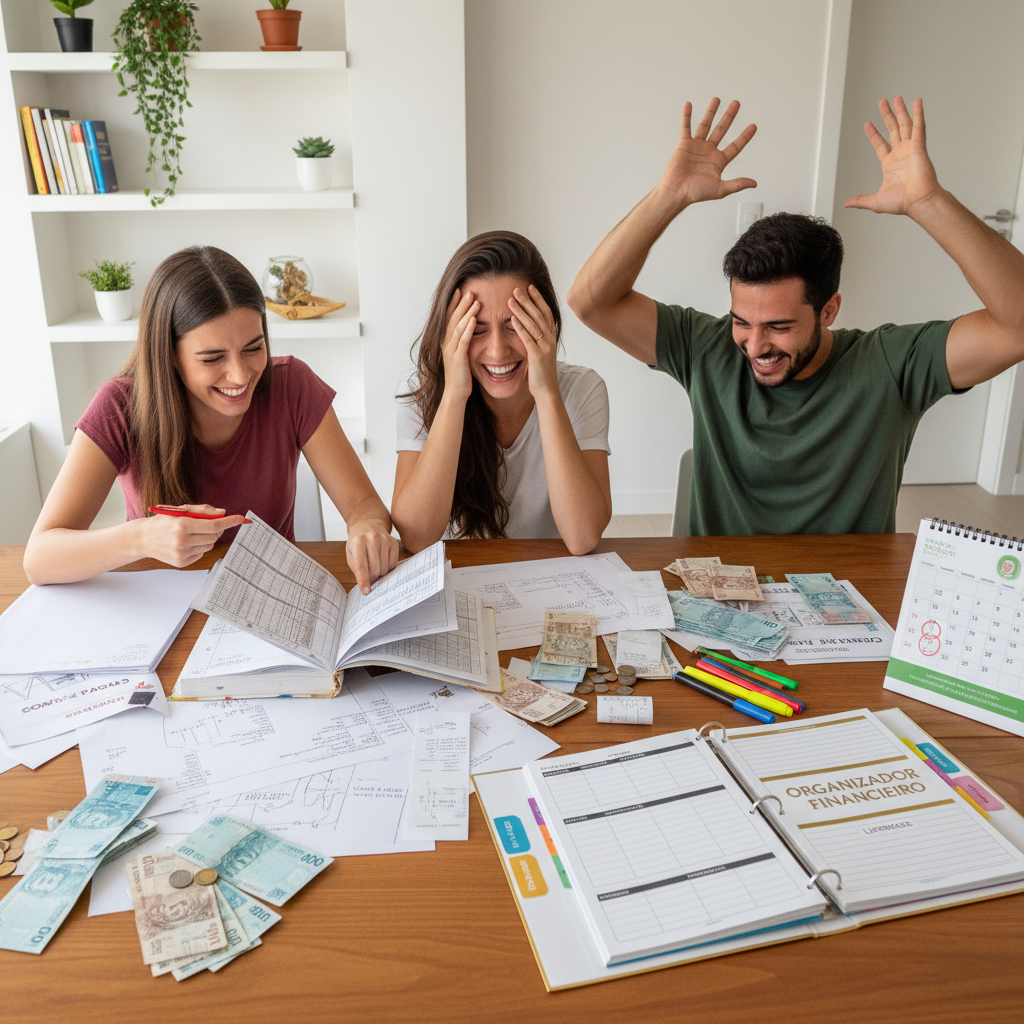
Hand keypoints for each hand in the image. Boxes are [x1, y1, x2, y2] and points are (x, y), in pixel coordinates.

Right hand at [138, 505, 244, 566]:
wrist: (142, 538)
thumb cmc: (163, 522)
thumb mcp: (180, 511)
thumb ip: (203, 510)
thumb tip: (223, 513)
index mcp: (182, 525)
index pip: (214, 524)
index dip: (229, 521)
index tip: (240, 518)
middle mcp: (182, 541)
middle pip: (214, 536)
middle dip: (218, 529)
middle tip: (213, 524)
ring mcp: (181, 554)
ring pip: (209, 546)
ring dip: (208, 538)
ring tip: (195, 533)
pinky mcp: (181, 563)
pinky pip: (201, 554)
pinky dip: (200, 547)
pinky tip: (188, 543)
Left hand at [346, 524, 398, 594]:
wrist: (368, 524)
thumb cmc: (357, 542)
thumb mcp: (350, 553)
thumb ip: (357, 568)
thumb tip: (368, 584)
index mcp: (358, 542)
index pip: (361, 566)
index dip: (363, 581)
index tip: (366, 592)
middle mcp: (372, 539)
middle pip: (374, 569)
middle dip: (372, 578)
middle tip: (369, 577)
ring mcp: (385, 540)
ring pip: (384, 568)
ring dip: (379, 573)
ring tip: (374, 567)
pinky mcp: (394, 542)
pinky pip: (393, 564)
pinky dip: (387, 568)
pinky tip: (382, 562)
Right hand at [441, 287, 478, 402]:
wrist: (455, 393)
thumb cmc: (460, 375)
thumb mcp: (461, 355)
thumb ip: (463, 342)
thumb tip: (471, 330)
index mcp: (446, 341)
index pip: (449, 318)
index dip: (454, 304)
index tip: (460, 291)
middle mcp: (446, 343)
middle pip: (453, 319)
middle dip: (461, 304)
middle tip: (469, 290)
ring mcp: (451, 350)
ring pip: (458, 327)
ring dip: (467, 313)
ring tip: (475, 301)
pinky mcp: (458, 358)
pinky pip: (463, 340)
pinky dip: (468, 329)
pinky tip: (474, 320)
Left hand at [509, 285, 558, 399]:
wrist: (547, 391)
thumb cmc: (542, 373)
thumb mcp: (541, 352)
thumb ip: (537, 339)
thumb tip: (530, 329)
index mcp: (551, 337)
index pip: (545, 312)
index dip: (538, 299)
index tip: (530, 287)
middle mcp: (550, 339)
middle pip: (539, 314)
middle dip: (528, 300)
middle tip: (517, 288)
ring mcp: (545, 347)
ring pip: (533, 324)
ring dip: (521, 310)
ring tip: (511, 299)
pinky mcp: (537, 356)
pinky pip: (528, 339)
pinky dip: (520, 328)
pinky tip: (512, 319)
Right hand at [657, 98, 756, 209]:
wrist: (676, 192)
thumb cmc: (696, 193)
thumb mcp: (720, 189)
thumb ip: (737, 184)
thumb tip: (754, 183)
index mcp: (718, 161)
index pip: (735, 146)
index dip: (745, 136)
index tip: (753, 126)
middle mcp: (708, 152)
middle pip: (722, 130)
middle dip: (729, 116)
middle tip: (736, 104)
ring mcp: (696, 146)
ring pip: (706, 125)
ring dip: (711, 112)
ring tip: (717, 99)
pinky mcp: (684, 144)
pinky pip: (685, 127)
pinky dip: (687, 116)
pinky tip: (689, 105)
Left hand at [844, 97, 942, 216]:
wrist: (918, 201)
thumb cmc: (901, 203)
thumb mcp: (875, 201)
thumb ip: (861, 200)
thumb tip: (847, 204)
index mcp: (890, 164)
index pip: (880, 144)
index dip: (874, 134)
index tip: (868, 124)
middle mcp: (901, 154)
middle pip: (893, 129)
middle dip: (887, 116)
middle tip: (883, 102)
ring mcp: (910, 149)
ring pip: (905, 125)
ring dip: (901, 111)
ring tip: (896, 98)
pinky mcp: (919, 146)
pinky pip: (919, 127)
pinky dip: (918, 113)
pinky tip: (917, 101)